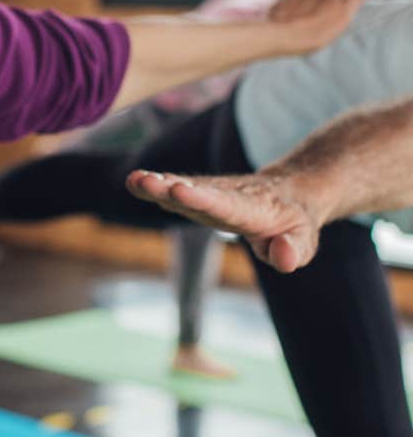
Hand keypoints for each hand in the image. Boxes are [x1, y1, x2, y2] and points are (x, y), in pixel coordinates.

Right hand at [125, 170, 320, 272]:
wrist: (288, 192)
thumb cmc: (293, 223)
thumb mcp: (304, 242)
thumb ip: (294, 250)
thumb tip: (283, 257)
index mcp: (252, 210)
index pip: (225, 206)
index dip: (201, 199)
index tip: (178, 190)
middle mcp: (226, 196)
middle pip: (195, 193)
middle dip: (168, 188)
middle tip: (143, 180)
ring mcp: (209, 193)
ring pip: (181, 187)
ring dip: (156, 185)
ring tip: (133, 179)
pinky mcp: (197, 194)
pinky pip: (174, 189)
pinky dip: (155, 186)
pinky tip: (134, 182)